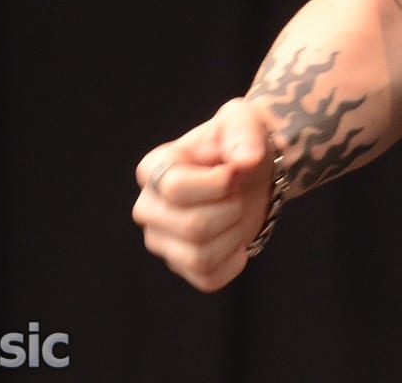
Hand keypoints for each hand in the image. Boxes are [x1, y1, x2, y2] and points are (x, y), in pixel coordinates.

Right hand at [132, 98, 274, 292]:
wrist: (253, 173)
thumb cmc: (239, 143)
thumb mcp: (243, 122)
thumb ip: (243, 133)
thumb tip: (246, 160)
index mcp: (153, 169)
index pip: (175, 188)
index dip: (217, 184)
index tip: (233, 172)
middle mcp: (148, 207)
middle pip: (193, 226)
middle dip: (230, 209)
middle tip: (235, 195)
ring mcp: (161, 241)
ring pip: (200, 256)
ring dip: (233, 234)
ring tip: (235, 215)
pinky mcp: (181, 266)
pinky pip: (209, 279)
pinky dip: (234, 261)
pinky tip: (236, 240)